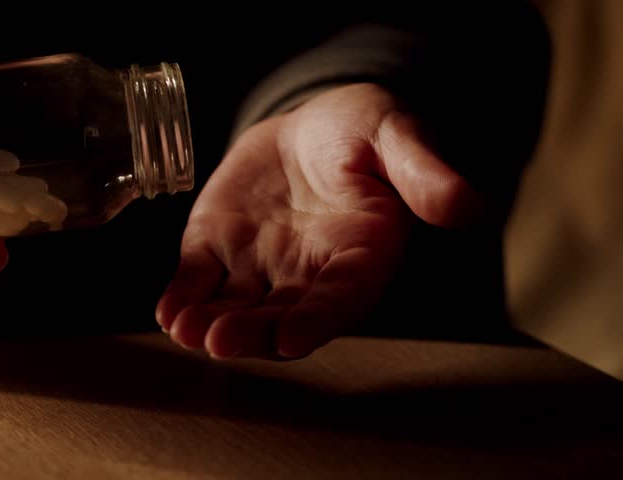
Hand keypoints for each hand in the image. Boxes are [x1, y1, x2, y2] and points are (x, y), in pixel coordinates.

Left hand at [156, 83, 482, 358]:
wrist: (310, 123)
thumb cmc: (362, 131)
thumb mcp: (396, 136)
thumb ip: (424, 173)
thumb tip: (469, 206)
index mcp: (359, 255)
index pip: (341, 298)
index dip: (317, 319)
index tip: (292, 338)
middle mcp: (308, 274)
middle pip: (281, 317)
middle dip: (252, 333)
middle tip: (220, 341)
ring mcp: (260, 267)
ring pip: (236, 308)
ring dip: (210, 325)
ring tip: (184, 330)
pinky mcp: (219, 250)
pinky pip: (199, 281)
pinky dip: (182, 297)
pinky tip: (166, 311)